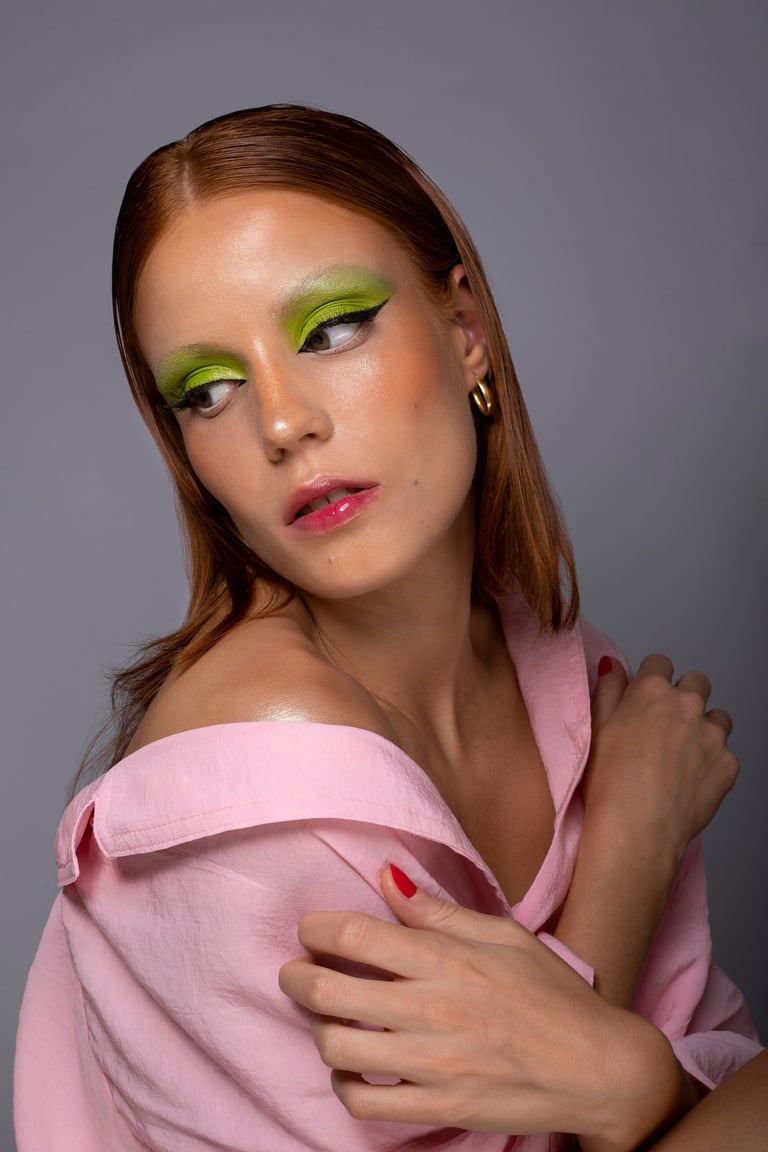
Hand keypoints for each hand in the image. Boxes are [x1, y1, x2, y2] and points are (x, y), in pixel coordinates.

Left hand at [279, 866, 688, 1149]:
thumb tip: (385, 876)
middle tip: (296, 971)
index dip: (317, 929)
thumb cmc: (553, 995)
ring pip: (337, 1048)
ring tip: (328, 1018)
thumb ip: (438, 911)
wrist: (599, 1070)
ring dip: (319, 1029)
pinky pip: (364, 1102)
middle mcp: (434, 1011)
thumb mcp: (503, 936)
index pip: (355, 936)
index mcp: (449, 960)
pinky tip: (354, 1066)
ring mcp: (433, 1067)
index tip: (310, 928)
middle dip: (297, 977)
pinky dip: (345, 1083)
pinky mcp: (440, 1110)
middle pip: (328, 992)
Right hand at [552, 653, 738, 1008]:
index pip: (659, 663)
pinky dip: (711, 763)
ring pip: (718, 717)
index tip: (645, 700)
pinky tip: (689, 782)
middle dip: (684, 696)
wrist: (636, 828)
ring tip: (681, 756)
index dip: (651, 680)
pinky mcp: (728, 764)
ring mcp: (713, 734)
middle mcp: (688, 704)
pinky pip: (725, 754)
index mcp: (651, 690)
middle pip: (696, 682)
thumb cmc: (608, 780)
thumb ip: (607, 689)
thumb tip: (613, 666)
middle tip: (666, 726)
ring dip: (704, 727)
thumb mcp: (594, 727)